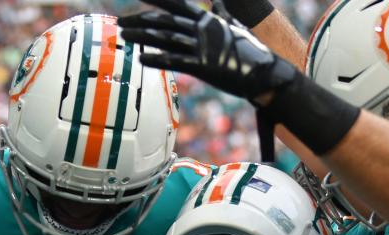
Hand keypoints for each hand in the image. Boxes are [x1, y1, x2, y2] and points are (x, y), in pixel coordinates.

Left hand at [118, 0, 295, 102]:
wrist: (266, 73)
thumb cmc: (251, 52)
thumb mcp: (236, 28)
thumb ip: (223, 15)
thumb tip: (218, 1)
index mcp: (207, 20)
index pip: (177, 4)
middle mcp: (202, 30)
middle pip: (165, 21)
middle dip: (141, 20)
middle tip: (122, 21)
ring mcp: (202, 47)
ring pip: (166, 38)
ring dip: (142, 36)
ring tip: (124, 35)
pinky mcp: (203, 66)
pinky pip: (175, 60)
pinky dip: (157, 58)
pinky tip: (141, 57)